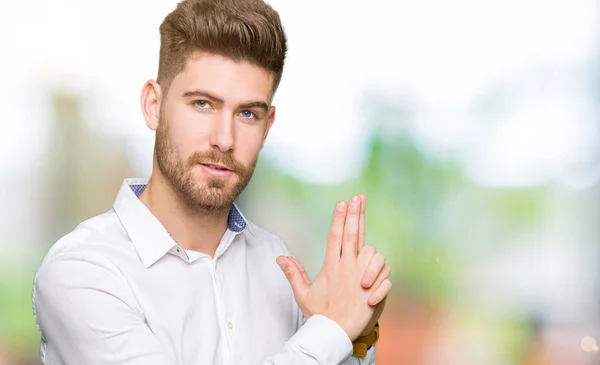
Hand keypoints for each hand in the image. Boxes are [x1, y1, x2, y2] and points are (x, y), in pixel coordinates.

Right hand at [277, 195, 387, 340]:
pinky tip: (375, 281)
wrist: (334, 335)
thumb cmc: (320, 315)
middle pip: (353, 234)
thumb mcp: (303, 294)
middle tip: (359, 197)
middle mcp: (347, 267)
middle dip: (356, 214)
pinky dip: (382, 276)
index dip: (340, 217)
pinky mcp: (373, 288)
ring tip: (365, 260)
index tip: (343, 201)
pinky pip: (385, 274)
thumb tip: (280, 258)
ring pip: (373, 252)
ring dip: (371, 254)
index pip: (336, 236)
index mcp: (331, 266)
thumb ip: (293, 273)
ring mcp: (361, 276)